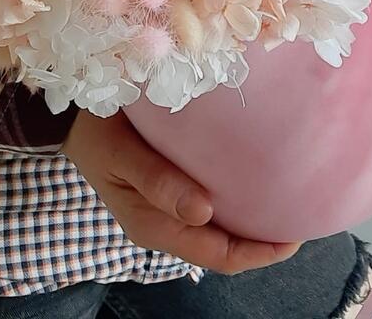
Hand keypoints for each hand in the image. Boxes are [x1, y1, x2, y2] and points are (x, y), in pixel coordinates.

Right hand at [62, 108, 301, 274]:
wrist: (69, 117)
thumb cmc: (94, 131)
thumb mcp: (119, 152)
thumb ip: (157, 181)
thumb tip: (204, 212)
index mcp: (152, 225)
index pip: (218, 255)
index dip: (259, 251)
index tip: (295, 233)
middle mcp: (164, 224)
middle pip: (224, 247)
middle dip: (264, 238)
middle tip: (302, 210)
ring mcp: (166, 208)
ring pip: (219, 228)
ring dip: (251, 218)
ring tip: (286, 196)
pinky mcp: (168, 188)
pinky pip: (209, 203)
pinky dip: (234, 197)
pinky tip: (252, 176)